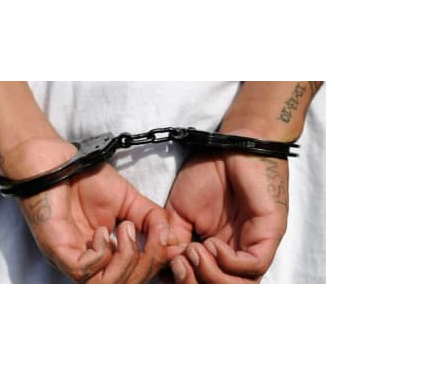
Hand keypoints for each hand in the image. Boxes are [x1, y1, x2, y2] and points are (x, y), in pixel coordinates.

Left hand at [2, 137, 174, 282]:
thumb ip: (152, 220)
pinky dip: (101, 254)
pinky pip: (83, 271)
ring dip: (126, 260)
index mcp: (105, 257)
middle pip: (124, 287)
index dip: (156, 265)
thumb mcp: (130, 201)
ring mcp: (71, 259)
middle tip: (152, 235)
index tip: (168, 241)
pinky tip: (102, 231)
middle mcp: (88, 264)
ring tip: (126, 228)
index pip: (136, 279)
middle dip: (147, 264)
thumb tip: (173, 240)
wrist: (56, 161)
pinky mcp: (57, 250)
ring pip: (105, 286)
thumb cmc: (86, 180)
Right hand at [165, 129, 288, 282]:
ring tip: (193, 254)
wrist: (228, 145)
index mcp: (218, 252)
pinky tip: (211, 244)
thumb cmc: (208, 173)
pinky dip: (227, 262)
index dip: (185, 283)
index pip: (205, 283)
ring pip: (240, 286)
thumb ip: (173, 241)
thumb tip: (164, 268)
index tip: (167, 267)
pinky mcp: (269, 234)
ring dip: (211, 277)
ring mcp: (256, 246)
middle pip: (222, 290)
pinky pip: (253, 265)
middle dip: (195, 285)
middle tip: (178, 265)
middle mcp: (238, 254)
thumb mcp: (179, 213)